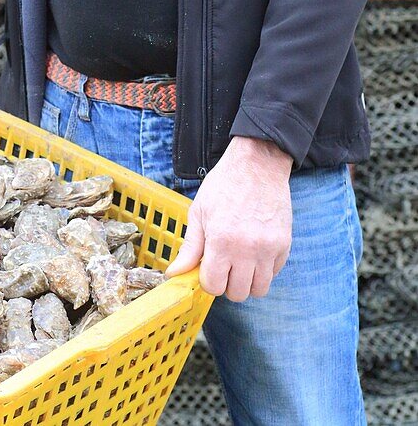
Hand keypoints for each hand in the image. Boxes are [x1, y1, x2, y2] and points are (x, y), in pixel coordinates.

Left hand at [165, 136, 292, 301]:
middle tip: (225, 264)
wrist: (258, 164)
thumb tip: (174, 273)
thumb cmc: (224, 184)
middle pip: (237, 293)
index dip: (208, 279)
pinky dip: (264, 269)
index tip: (208, 267)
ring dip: (248, 281)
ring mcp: (268, 249)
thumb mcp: (199, 212)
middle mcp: (246, 249)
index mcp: (221, 241)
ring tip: (241, 261)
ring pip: (259, 289)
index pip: (214, 286)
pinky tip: (255, 251)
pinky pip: (274, 273)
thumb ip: (190, 247)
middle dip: (228, 283)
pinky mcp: (284, 245)